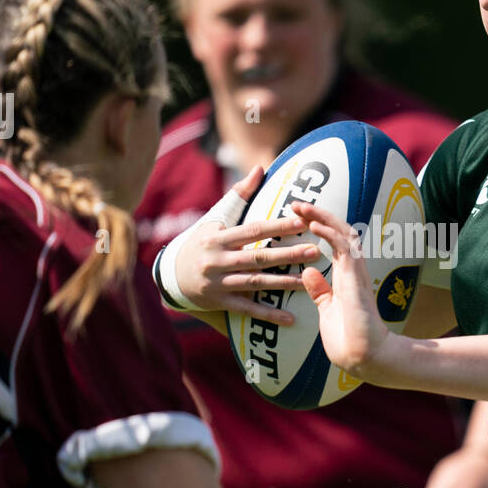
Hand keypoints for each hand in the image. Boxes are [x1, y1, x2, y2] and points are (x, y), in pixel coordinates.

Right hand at [174, 166, 321, 322]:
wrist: (171, 275)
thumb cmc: (201, 241)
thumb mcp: (215, 216)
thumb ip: (239, 194)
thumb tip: (260, 169)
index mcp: (218, 238)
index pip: (253, 230)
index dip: (278, 226)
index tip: (302, 222)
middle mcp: (217, 260)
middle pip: (258, 258)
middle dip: (288, 255)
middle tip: (316, 251)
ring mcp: (218, 283)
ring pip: (255, 284)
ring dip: (283, 283)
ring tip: (308, 280)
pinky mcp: (220, 302)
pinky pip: (247, 309)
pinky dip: (268, 315)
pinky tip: (289, 318)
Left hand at [292, 201, 391, 377]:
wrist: (362, 355)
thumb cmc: (347, 338)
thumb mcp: (327, 309)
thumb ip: (320, 290)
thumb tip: (308, 272)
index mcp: (344, 275)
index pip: (333, 242)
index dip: (318, 226)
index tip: (298, 217)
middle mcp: (351, 269)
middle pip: (338, 231)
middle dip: (318, 214)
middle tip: (296, 204)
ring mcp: (355, 271)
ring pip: (343, 232)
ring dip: (321, 217)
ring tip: (301, 207)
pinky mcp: (355, 276)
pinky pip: (345, 247)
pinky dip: (329, 233)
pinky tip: (313, 225)